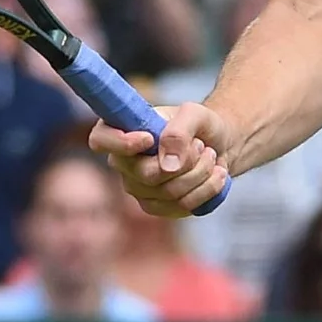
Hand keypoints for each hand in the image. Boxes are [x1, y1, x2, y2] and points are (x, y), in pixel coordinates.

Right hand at [92, 102, 229, 216]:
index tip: (149, 139)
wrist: (221, 146)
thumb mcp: (195, 114)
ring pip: (170, 192)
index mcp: (123, 131)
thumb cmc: (201, 125)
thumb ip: (179, 130)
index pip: (100, 139)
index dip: (121, 143)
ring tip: (210, 155)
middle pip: (147, 174)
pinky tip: (215, 174)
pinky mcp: (158, 206)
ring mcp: (139, 188)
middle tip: (201, 145)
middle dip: (186, 160)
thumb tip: (166, 165)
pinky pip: (182, 206)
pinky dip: (207, 189)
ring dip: (201, 173)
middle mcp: (124, 163)